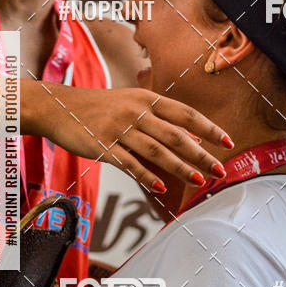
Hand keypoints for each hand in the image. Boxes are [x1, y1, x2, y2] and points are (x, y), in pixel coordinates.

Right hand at [28, 84, 232, 192]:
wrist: (57, 107)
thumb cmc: (100, 108)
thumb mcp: (132, 105)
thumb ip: (162, 120)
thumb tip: (195, 137)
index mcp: (146, 99)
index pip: (185, 114)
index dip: (209, 128)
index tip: (228, 142)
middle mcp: (136, 112)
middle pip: (175, 135)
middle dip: (201, 154)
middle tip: (220, 170)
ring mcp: (119, 128)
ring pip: (156, 150)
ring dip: (180, 167)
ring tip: (199, 181)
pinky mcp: (102, 145)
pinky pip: (128, 163)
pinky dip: (146, 175)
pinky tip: (161, 187)